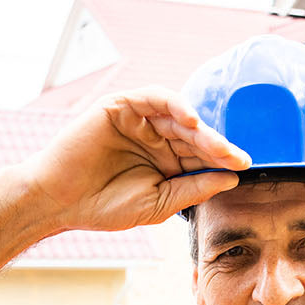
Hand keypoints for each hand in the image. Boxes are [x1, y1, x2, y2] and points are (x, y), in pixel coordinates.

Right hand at [23, 87, 250, 232]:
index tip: (245, 168)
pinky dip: (174, 104)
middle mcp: (158, 138)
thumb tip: (231, 179)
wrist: (59, 201)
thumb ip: (193, 189)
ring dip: (201, 129)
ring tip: (216, 143)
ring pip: (179, 116)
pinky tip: (191, 121)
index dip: (224, 161)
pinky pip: (154, 97)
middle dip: (217, 146)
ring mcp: (140, 121)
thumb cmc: (105, 207)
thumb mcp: (159, 203)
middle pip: (196, 137)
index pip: (203, 158)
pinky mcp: (122, 106)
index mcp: (168, 163)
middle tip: (236, 156)